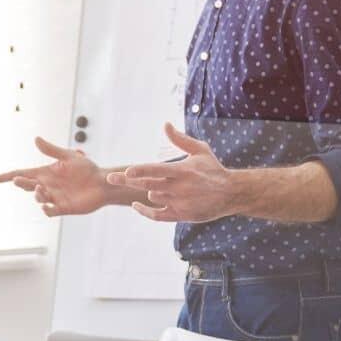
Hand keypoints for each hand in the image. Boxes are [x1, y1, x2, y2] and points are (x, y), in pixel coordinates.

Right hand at [0, 137, 135, 216]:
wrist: (102, 182)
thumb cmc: (86, 168)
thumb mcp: (69, 156)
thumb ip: (52, 150)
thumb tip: (36, 139)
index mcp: (45, 173)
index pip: (22, 174)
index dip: (8, 177)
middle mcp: (47, 186)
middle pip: (27, 186)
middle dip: (20, 183)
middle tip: (17, 180)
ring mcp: (54, 198)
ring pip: (38, 198)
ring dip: (36, 194)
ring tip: (40, 189)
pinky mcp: (64, 208)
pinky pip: (51, 211)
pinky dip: (46, 209)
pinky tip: (46, 206)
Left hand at [105, 123, 241, 223]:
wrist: (231, 193)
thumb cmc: (212, 169)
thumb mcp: (200, 150)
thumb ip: (180, 139)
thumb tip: (165, 124)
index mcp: (183, 171)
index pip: (157, 170)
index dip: (141, 171)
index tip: (126, 171)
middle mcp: (180, 188)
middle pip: (148, 185)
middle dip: (127, 181)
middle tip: (110, 178)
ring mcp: (180, 203)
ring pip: (154, 197)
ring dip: (148, 191)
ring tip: (150, 185)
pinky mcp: (181, 215)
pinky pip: (158, 215)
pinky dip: (145, 211)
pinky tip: (136, 204)